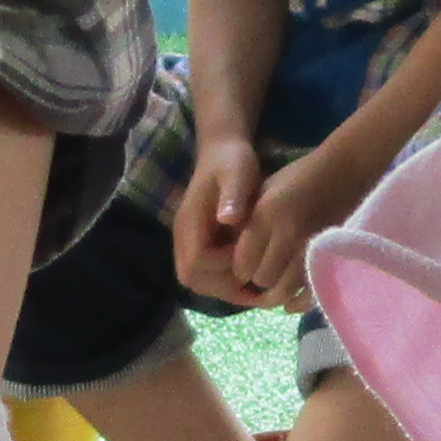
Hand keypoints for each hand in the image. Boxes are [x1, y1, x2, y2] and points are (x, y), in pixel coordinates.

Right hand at [166, 139, 268, 305]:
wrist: (222, 152)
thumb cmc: (232, 161)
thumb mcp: (238, 172)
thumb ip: (233, 195)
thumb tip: (227, 219)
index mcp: (190, 222)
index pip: (196, 263)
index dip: (223, 267)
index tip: (249, 255)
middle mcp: (184, 238)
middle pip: (193, 279)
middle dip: (225, 285)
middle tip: (257, 277)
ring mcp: (189, 244)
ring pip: (200, 282)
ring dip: (227, 288)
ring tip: (257, 282)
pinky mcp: (200, 246)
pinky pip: (208, 276)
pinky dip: (229, 283)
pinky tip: (252, 276)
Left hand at [228, 129, 382, 303]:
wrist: (344, 170)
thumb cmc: (297, 178)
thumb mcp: (264, 191)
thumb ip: (248, 222)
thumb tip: (231, 254)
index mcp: (266, 215)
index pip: (242, 262)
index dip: (239, 268)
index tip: (242, 266)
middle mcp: (287, 235)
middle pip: (262, 279)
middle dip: (257, 280)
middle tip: (259, 274)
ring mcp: (311, 249)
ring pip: (285, 291)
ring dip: (276, 293)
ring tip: (273, 287)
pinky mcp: (331, 257)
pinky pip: (309, 293)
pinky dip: (297, 302)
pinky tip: (290, 302)